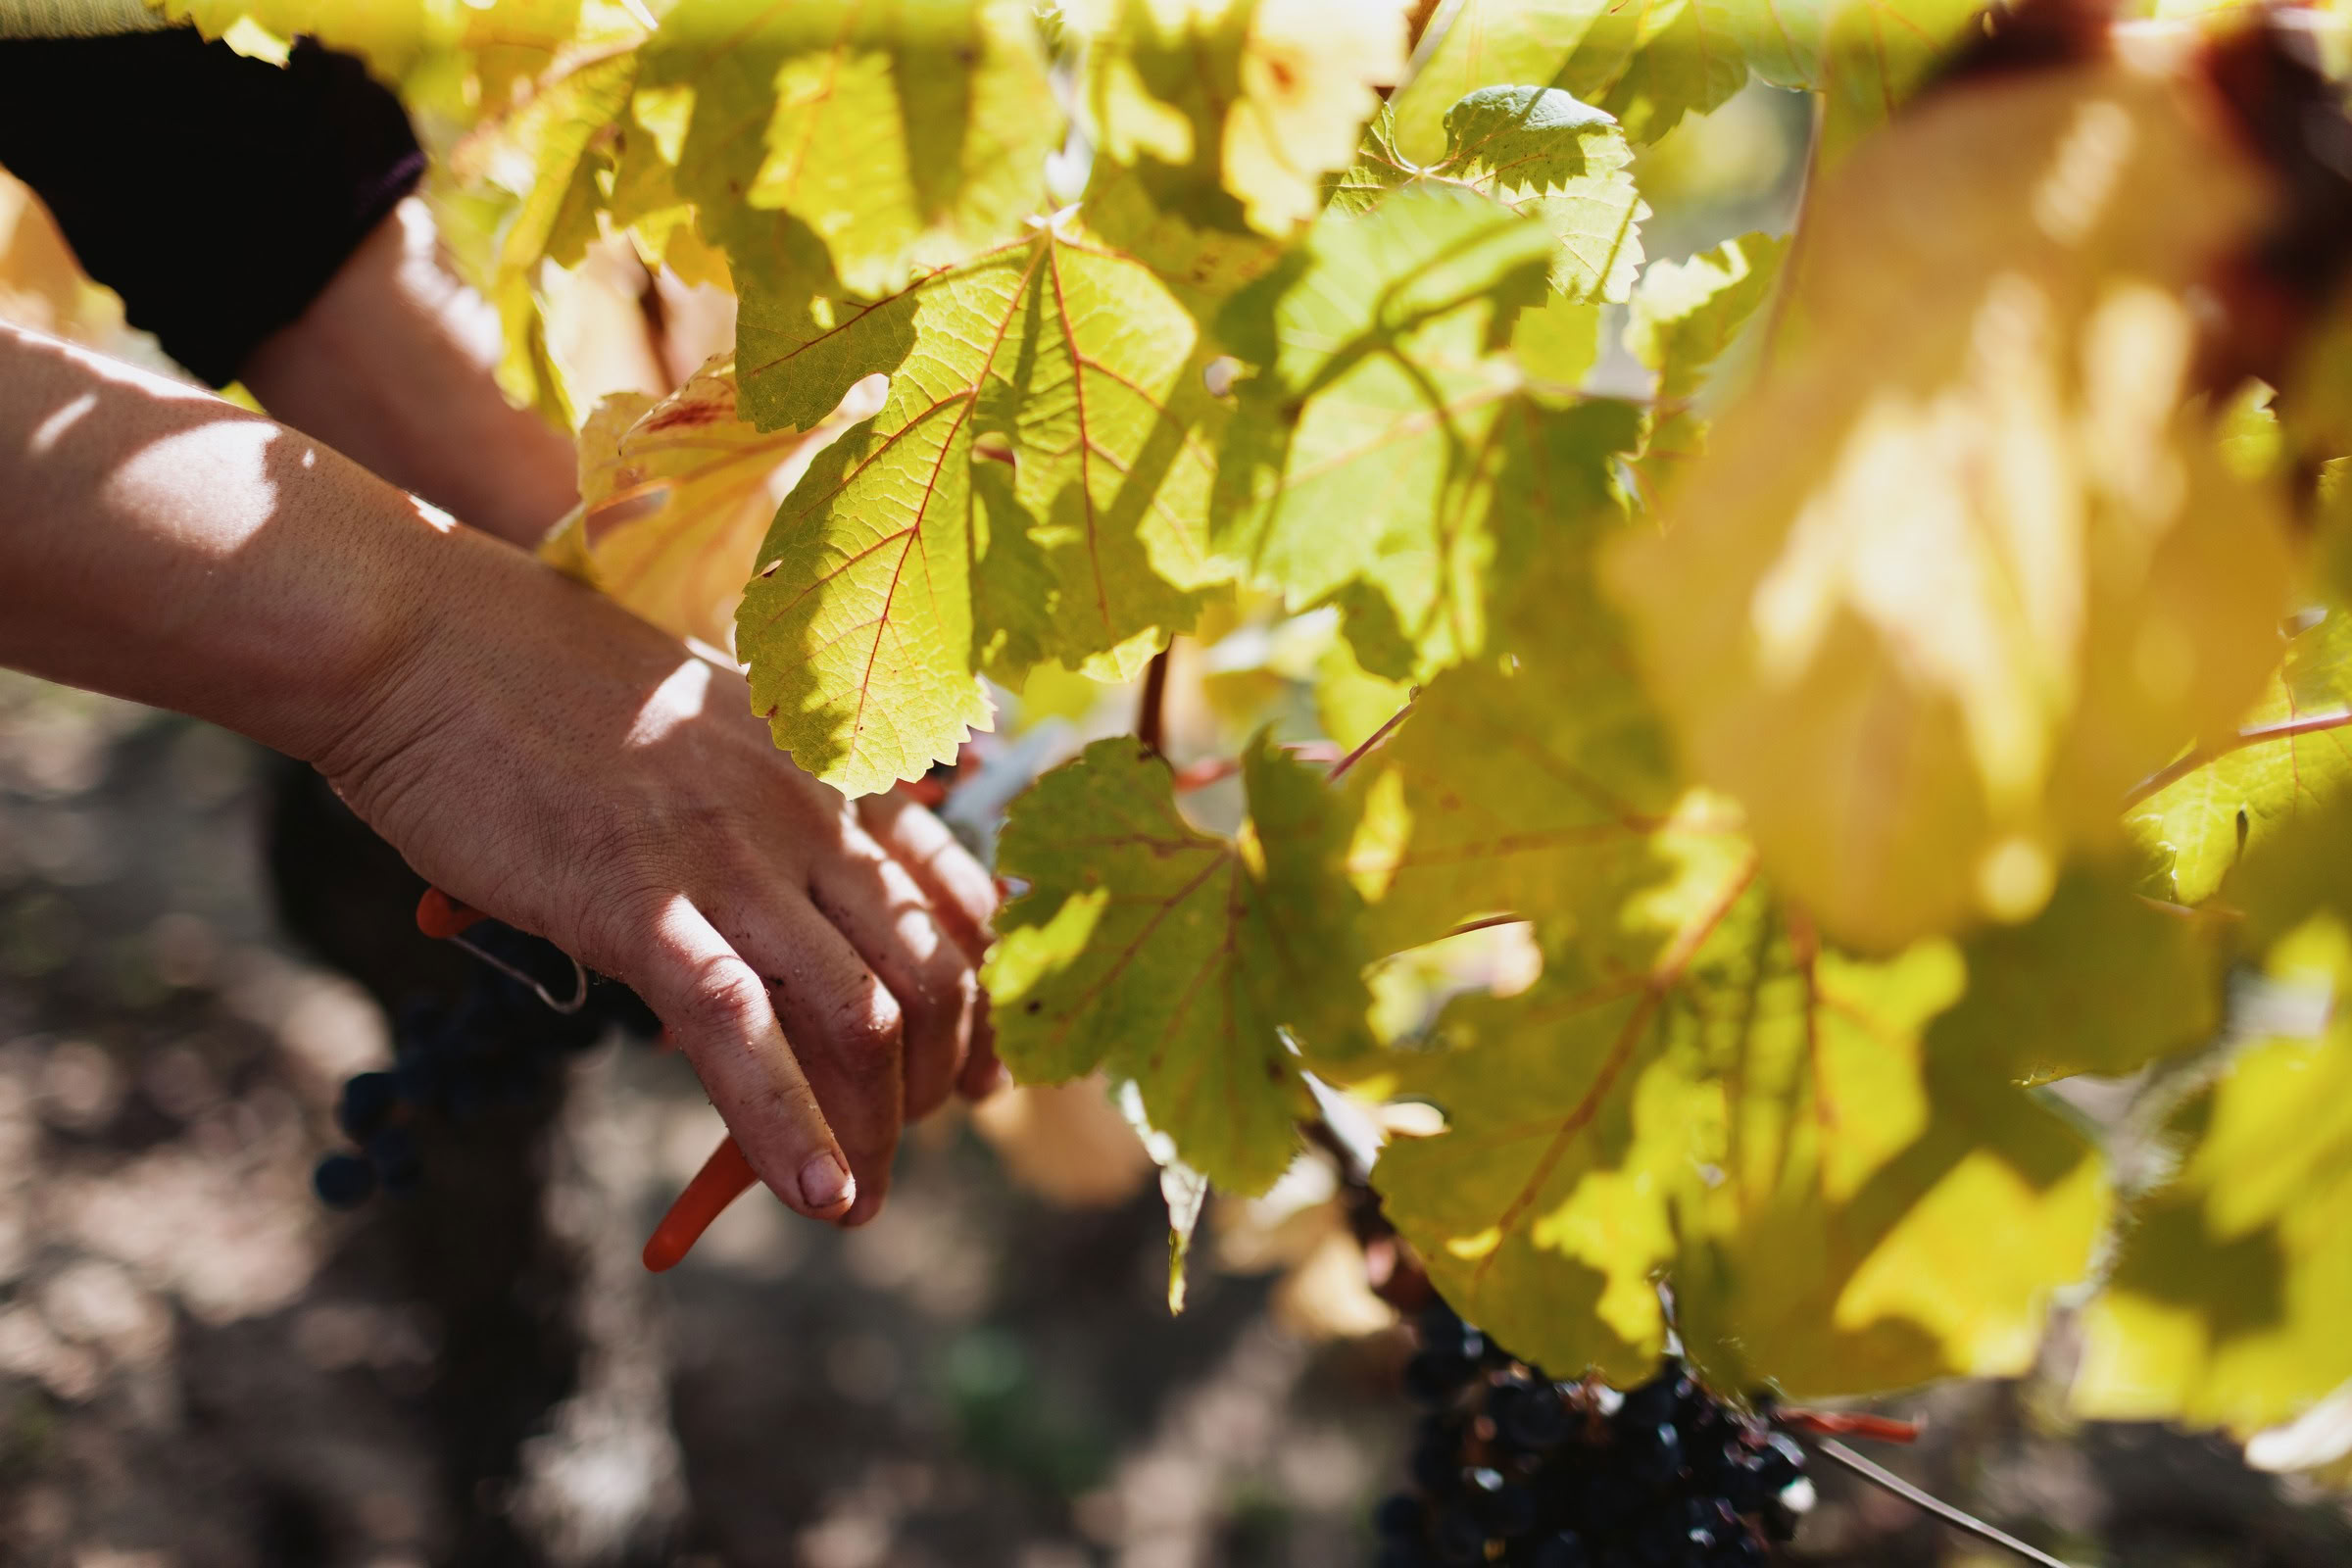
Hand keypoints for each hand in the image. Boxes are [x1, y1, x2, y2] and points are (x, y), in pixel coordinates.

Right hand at [320, 539, 998, 1225]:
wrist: (421, 636)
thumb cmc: (540, 682)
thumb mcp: (701, 723)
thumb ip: (764, 797)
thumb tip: (774, 887)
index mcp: (828, 769)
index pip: (960, 897)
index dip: (987, 999)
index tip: (986, 1074)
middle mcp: (808, 812)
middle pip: (932, 973)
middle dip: (938, 1083)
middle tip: (902, 1152)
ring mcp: (731, 856)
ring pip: (860, 1017)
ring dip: (874, 1132)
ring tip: (860, 1204)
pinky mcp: (640, 900)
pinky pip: (741, 1029)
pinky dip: (787, 1127)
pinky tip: (814, 1196)